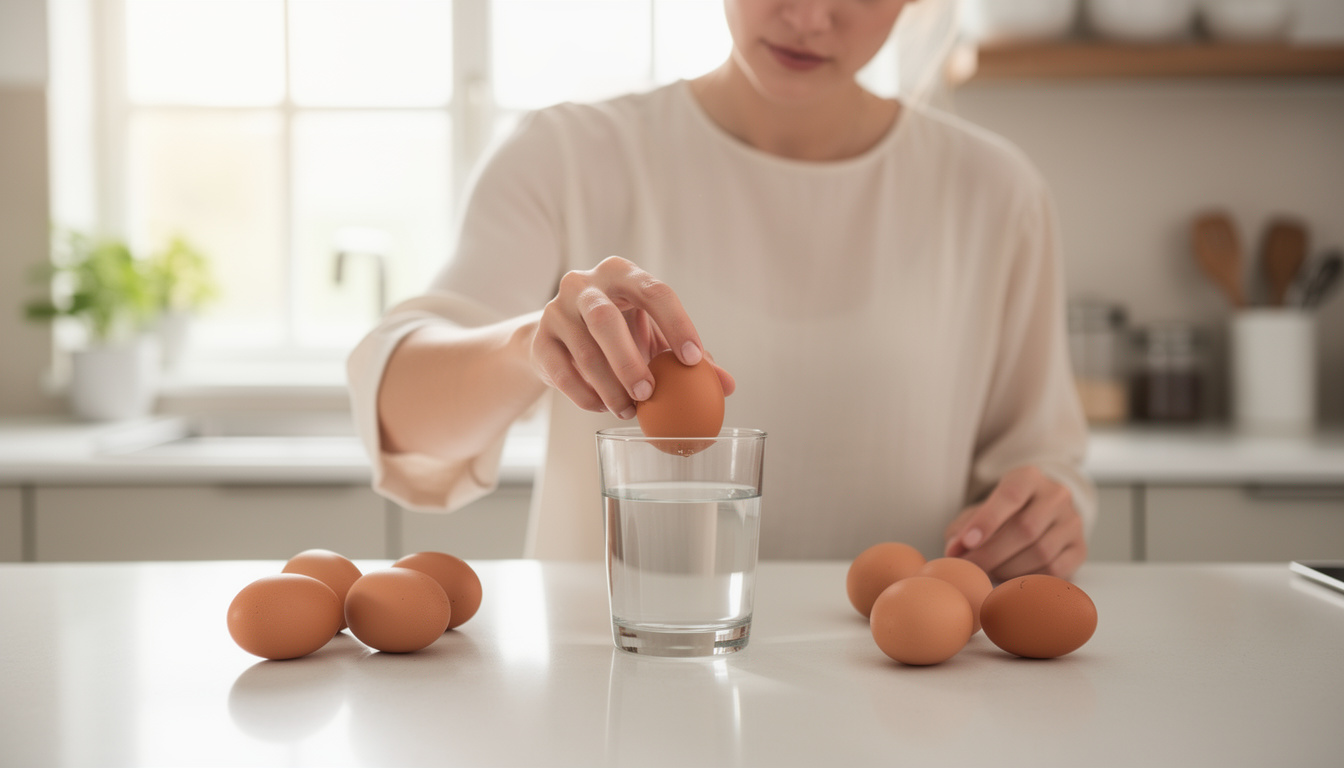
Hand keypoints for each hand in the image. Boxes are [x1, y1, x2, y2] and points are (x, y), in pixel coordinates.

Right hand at [530, 256, 734, 417]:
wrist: (561, 338)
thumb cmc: (621, 332)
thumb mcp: (655, 337)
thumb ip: (690, 358)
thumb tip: (727, 385)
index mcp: (623, 274)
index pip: (655, 291)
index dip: (677, 324)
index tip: (694, 361)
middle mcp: (585, 284)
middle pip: (605, 319)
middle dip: (629, 360)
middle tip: (650, 394)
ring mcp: (556, 309)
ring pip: (583, 350)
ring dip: (609, 386)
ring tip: (629, 410)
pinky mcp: (539, 338)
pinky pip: (561, 371)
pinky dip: (584, 395)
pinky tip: (602, 408)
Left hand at [943, 466, 1086, 580]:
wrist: (1039, 516)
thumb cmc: (1001, 515)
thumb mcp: (978, 512)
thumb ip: (962, 529)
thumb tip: (955, 550)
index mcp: (1029, 477)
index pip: (1010, 495)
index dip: (987, 520)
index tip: (967, 542)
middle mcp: (1056, 495)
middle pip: (1025, 528)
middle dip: (991, 553)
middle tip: (970, 568)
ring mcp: (1072, 521)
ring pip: (1041, 551)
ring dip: (1008, 568)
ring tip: (988, 572)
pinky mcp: (1080, 548)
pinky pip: (1055, 569)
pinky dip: (1029, 578)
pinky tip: (1011, 578)